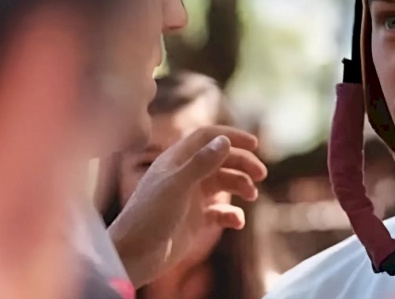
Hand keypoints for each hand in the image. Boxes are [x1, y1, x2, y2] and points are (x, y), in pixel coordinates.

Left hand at [107, 126, 266, 287]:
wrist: (133, 257)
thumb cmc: (149, 217)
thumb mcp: (176, 186)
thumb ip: (201, 163)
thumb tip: (225, 141)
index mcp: (176, 161)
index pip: (207, 137)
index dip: (231, 136)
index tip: (254, 144)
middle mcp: (185, 175)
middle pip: (221, 159)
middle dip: (243, 164)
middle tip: (261, 175)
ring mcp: (190, 198)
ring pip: (224, 183)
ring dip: (241, 185)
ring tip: (251, 195)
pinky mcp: (194, 220)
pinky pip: (221, 212)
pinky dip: (232, 214)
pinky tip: (237, 222)